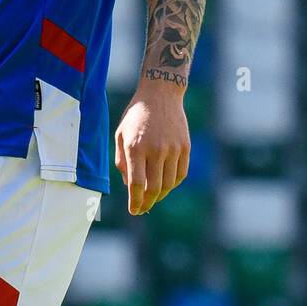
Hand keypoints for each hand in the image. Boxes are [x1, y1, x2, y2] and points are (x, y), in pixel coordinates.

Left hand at [114, 82, 190, 215]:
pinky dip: (173, 184)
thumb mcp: (121, 135)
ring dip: (160, 195)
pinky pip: (180, 174)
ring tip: (152, 198)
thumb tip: (129, 185)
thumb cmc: (136, 116)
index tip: (134, 211)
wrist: (161, 94)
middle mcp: (155, 150)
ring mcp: (173, 149)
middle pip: (154, 188)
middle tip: (142, 209)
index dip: (135, 202)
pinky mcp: (185, 147)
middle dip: (147, 203)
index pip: (136, 183)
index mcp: (136, 147)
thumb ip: (122, 161)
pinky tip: (165, 185)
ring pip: (169, 184)